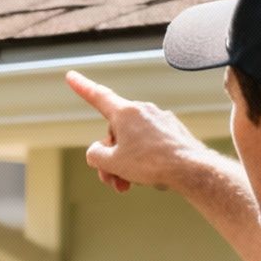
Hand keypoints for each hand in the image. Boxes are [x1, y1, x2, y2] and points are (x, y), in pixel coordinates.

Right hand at [66, 70, 213, 195]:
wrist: (190, 169)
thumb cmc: (151, 164)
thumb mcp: (112, 163)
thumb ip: (96, 155)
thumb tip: (98, 152)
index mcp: (124, 113)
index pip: (98, 96)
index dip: (82, 87)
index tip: (71, 75)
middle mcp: (142, 110)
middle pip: (115, 133)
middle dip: (111, 157)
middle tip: (113, 180)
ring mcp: (160, 119)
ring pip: (133, 141)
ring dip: (126, 163)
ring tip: (129, 184)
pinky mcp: (172, 130)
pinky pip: (150, 143)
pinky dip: (144, 159)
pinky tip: (150, 176)